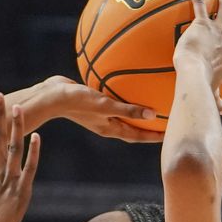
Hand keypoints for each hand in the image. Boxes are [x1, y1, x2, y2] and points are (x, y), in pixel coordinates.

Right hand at [34, 75, 161, 143]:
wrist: (50, 96)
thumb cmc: (77, 101)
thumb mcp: (105, 105)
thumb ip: (128, 109)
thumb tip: (153, 114)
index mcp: (110, 129)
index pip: (137, 136)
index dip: (154, 137)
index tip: (171, 136)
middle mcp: (106, 123)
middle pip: (133, 129)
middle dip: (149, 128)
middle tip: (166, 123)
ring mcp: (99, 114)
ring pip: (124, 115)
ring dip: (137, 113)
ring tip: (153, 104)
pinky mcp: (94, 102)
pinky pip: (115, 100)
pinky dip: (125, 97)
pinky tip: (129, 84)